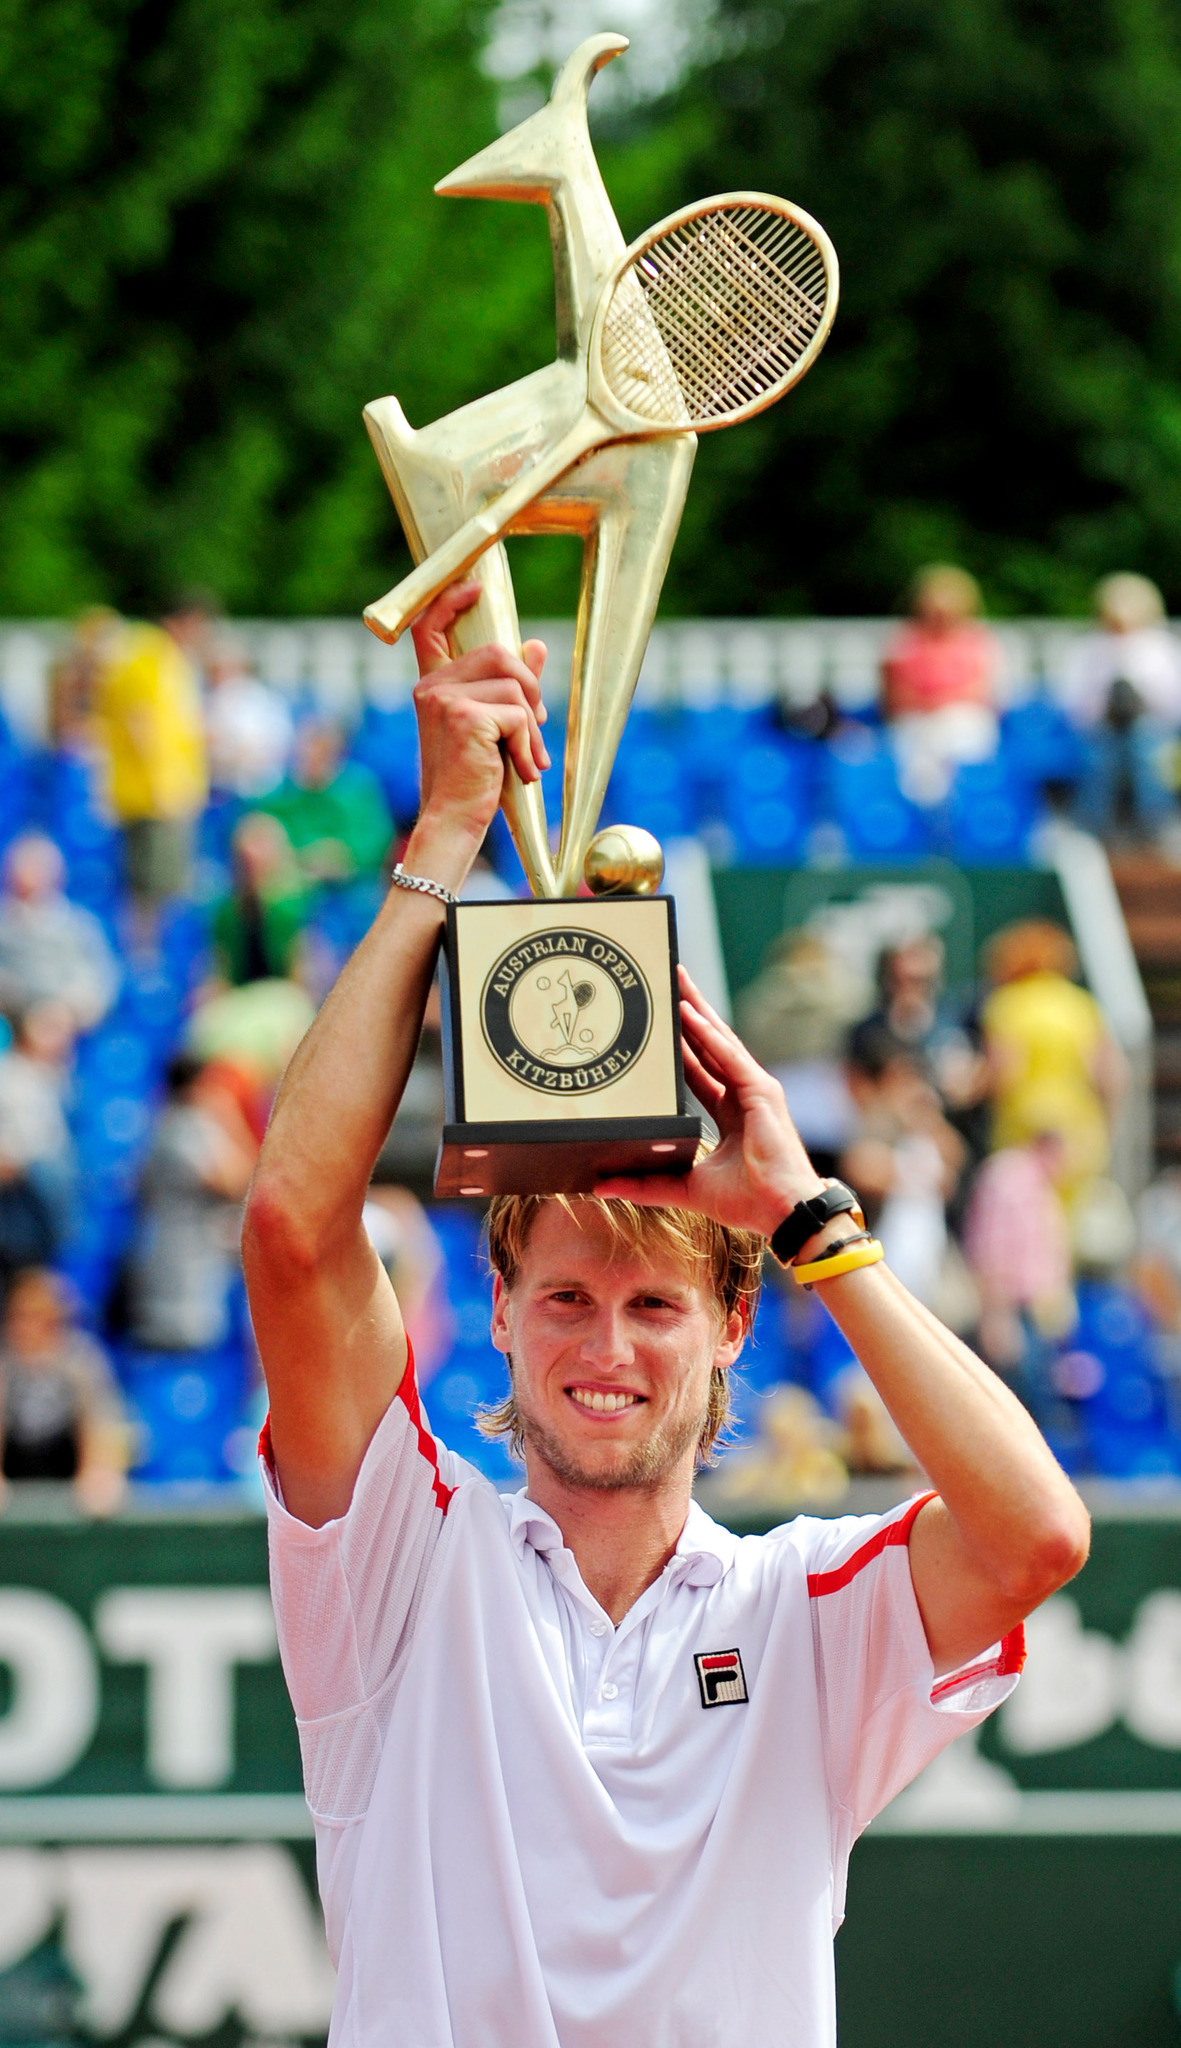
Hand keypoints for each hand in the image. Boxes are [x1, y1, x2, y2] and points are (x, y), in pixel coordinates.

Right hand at [409, 581, 549, 860]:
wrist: (454, 821)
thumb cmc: (471, 780)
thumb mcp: (491, 729)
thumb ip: (511, 688)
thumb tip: (537, 645)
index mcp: (432, 686)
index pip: (430, 628)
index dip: (451, 601)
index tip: (475, 588)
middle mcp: (432, 687)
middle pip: (499, 654)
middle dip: (531, 689)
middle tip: (536, 726)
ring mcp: (445, 700)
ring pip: (516, 688)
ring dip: (533, 728)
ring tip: (528, 760)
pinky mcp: (465, 717)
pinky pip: (518, 715)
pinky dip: (528, 745)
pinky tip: (522, 771)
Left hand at [595, 968, 826, 1235]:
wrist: (781, 1213)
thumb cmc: (747, 1202)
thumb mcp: (685, 1187)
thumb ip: (646, 1184)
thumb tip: (602, 1186)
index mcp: (730, 1113)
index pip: (698, 1069)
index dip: (679, 1045)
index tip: (659, 1023)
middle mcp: (742, 1095)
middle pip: (709, 1045)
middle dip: (689, 1013)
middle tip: (668, 981)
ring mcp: (755, 1090)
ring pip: (719, 1040)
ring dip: (696, 1010)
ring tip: (677, 981)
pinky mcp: (762, 1092)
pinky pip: (729, 1057)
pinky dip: (708, 1035)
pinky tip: (690, 1014)